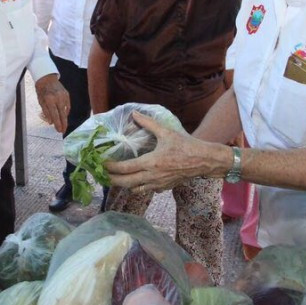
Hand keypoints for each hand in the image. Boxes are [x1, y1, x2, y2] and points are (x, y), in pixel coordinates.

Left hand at [35, 74, 69, 134]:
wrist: (47, 78)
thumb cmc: (42, 90)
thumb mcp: (41, 101)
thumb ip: (46, 112)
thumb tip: (51, 122)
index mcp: (49, 100)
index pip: (54, 115)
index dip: (57, 124)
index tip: (58, 130)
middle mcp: (58, 98)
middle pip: (62, 114)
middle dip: (63, 124)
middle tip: (63, 131)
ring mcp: (63, 96)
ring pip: (65, 111)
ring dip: (64, 119)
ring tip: (63, 125)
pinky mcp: (67, 95)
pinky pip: (68, 106)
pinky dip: (66, 111)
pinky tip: (64, 116)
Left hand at [106, 111, 224, 192]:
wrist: (204, 160)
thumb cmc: (186, 145)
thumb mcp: (166, 132)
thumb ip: (148, 123)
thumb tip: (134, 114)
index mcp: (151, 163)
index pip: (125, 169)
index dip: (110, 168)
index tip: (101, 164)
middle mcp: (152, 176)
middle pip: (125, 183)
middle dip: (111, 180)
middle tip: (101, 175)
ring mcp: (158, 184)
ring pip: (134, 189)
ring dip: (123, 185)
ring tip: (114, 178)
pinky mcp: (164, 187)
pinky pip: (145, 190)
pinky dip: (136, 187)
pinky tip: (134, 181)